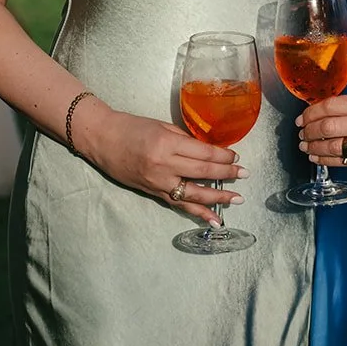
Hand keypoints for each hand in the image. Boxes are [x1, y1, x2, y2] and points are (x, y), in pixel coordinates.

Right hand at [73, 97, 246, 223]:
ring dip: (218, 197)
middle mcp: (164, 165)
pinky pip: (179, 204)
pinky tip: (213, 219)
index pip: (203, 153)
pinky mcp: (153, 192)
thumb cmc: (132, 127)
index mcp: (167, 143)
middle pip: (203, 172)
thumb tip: (208, 151)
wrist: (102, 140)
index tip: (236, 157)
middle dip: (227, 174)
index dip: (223, 156)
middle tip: (244, 175)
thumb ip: (185, 140)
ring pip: (194, 193)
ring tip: (237, 199)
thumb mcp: (162, 126)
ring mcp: (158, 181)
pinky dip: (197, 212)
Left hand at [299, 88, 346, 169]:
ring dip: (315, 147)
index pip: (332, 107)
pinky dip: (331, 160)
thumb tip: (337, 108)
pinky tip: (321, 158)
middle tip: (300, 130)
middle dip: (309, 130)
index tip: (304, 114)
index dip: (313, 111)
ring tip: (305, 146)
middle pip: (329, 128)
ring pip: (336, 148)